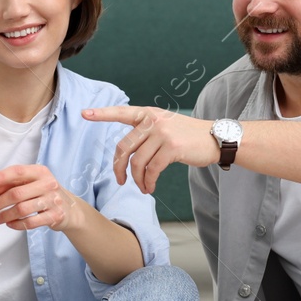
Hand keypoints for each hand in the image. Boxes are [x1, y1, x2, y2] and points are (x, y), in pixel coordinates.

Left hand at [0, 164, 81, 231]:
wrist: (70, 209)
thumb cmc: (45, 193)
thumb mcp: (32, 182)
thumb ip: (14, 182)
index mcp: (40, 172)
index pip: (18, 171)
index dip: (1, 177)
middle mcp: (48, 184)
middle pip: (17, 193)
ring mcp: (52, 201)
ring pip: (22, 209)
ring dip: (5, 215)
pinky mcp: (54, 216)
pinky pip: (30, 222)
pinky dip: (17, 224)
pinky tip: (9, 224)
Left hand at [81, 105, 218, 194]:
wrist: (215, 138)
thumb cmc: (188, 136)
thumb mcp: (165, 126)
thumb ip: (146, 132)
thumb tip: (128, 153)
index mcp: (148, 114)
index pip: (121, 112)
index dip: (102, 114)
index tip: (84, 114)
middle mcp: (153, 121)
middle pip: (124, 147)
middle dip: (118, 168)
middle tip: (120, 181)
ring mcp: (162, 133)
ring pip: (137, 162)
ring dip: (137, 180)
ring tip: (143, 187)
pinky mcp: (172, 148)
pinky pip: (152, 170)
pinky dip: (148, 182)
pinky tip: (151, 187)